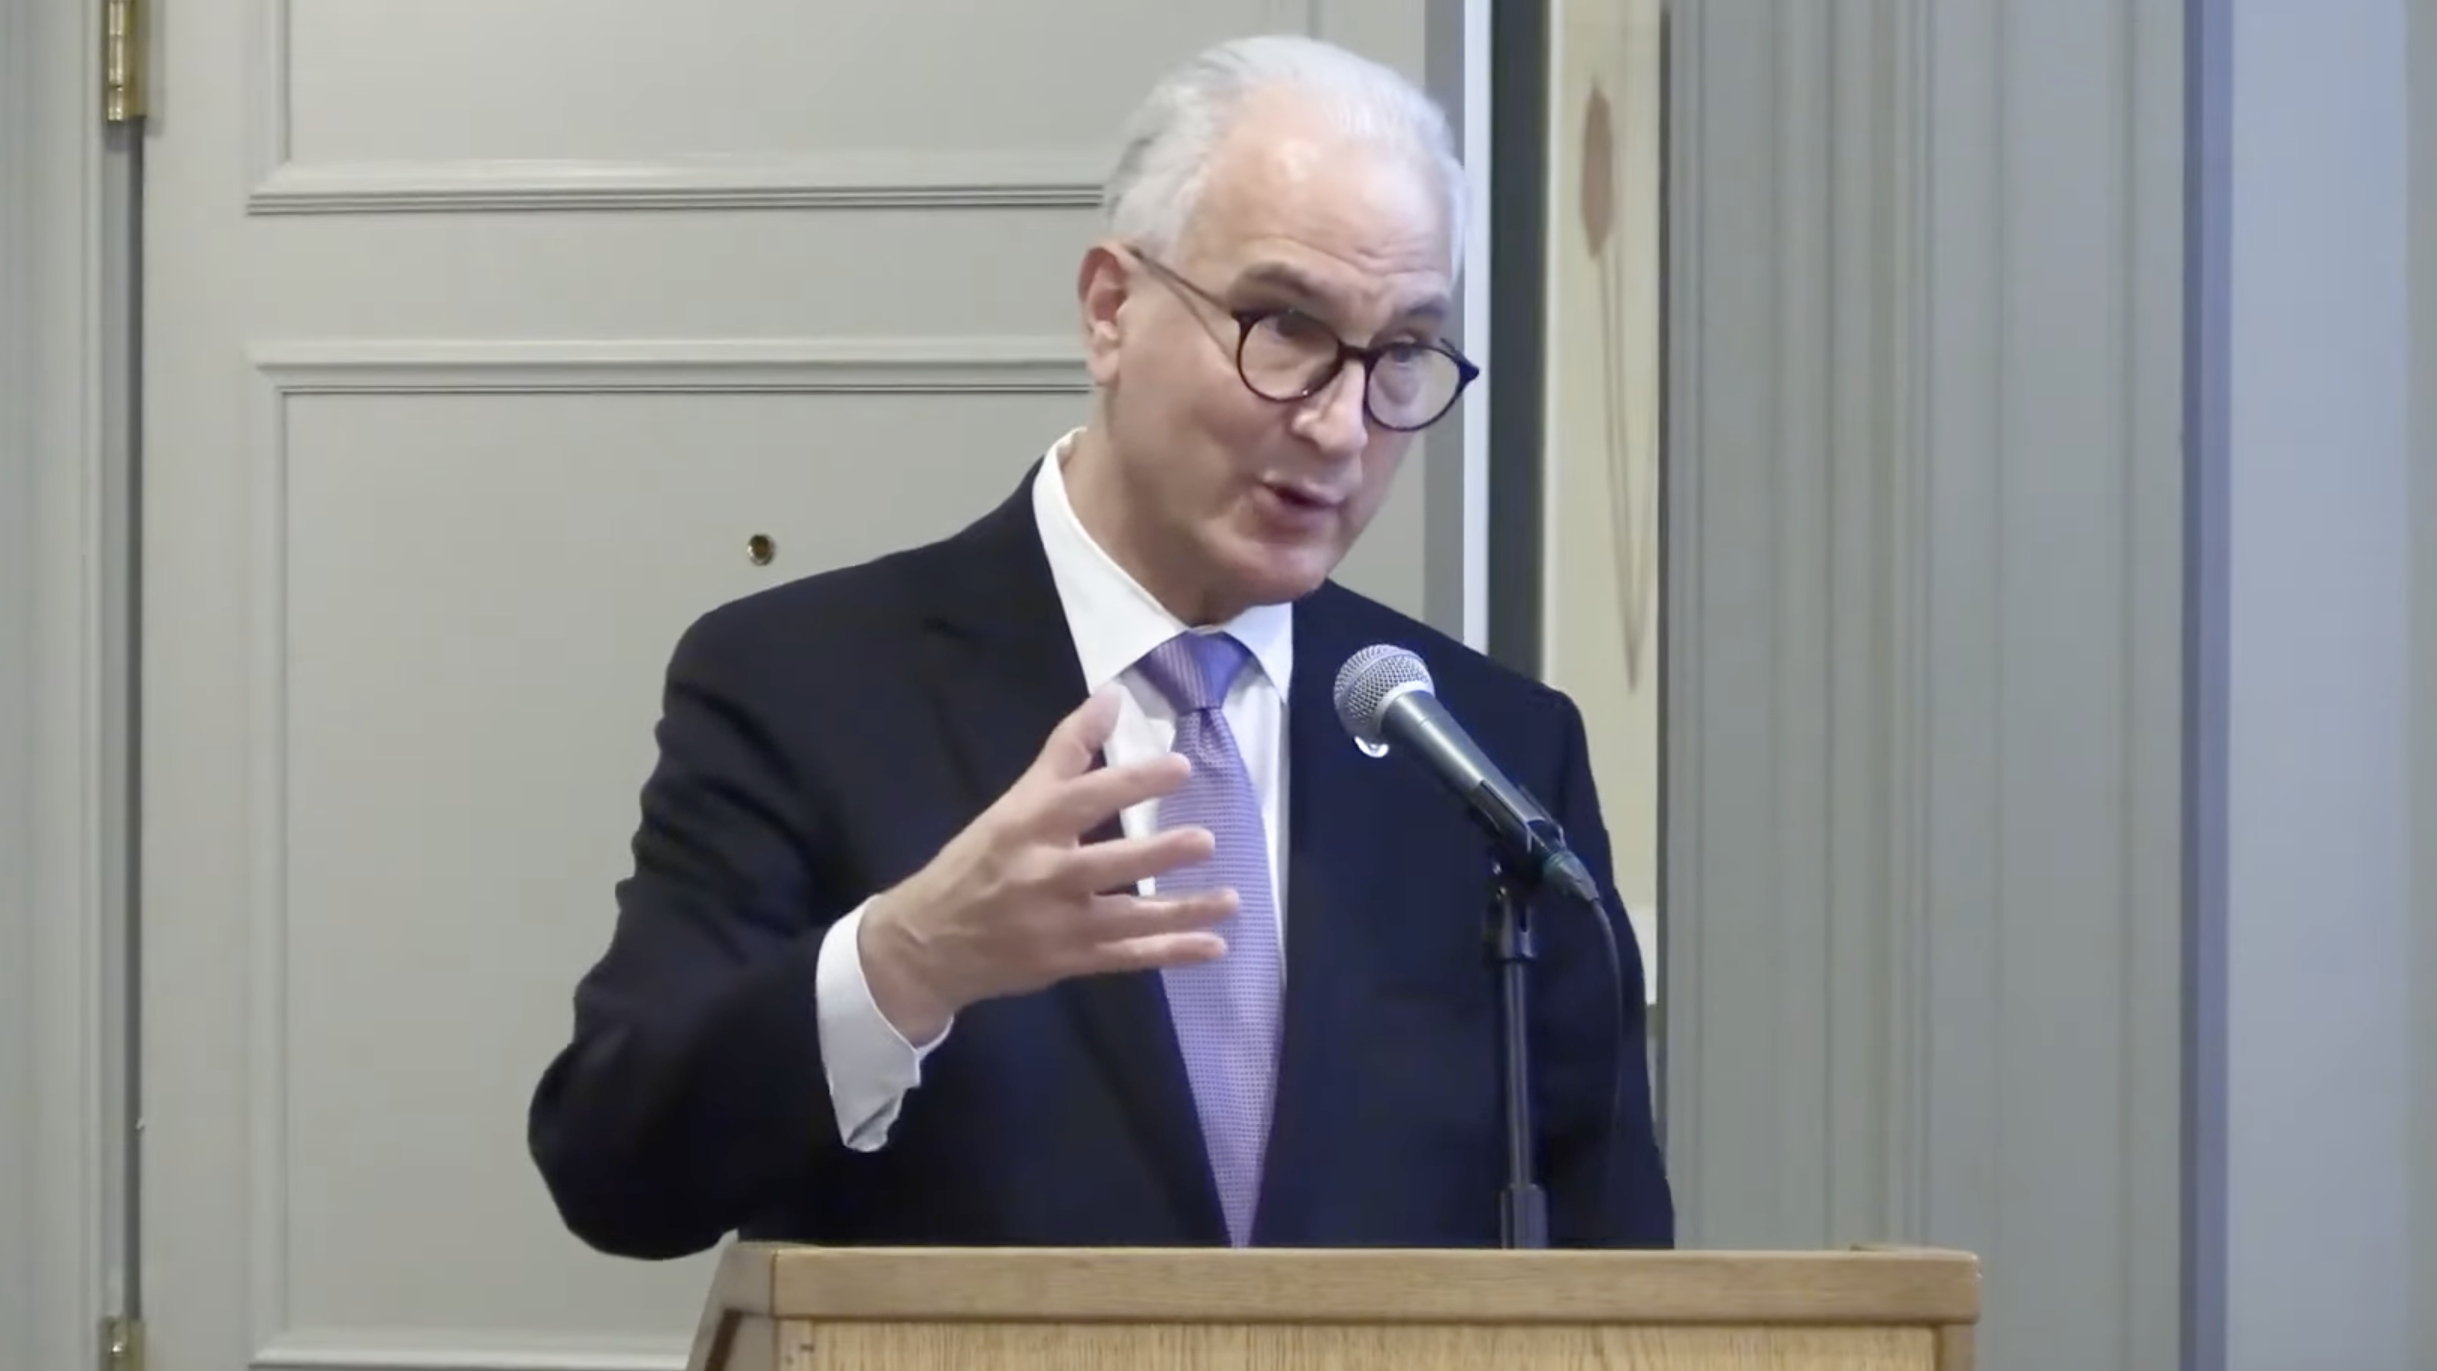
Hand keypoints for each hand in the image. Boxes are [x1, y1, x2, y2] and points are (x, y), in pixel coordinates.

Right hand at [858, 686, 1236, 1041]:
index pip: (1084, 797)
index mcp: (1029, 825)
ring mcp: (1058, 923)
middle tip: (1206, 840)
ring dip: (1181, 912)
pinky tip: (1215, 947)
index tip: (1180, 767)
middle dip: (1157, 853)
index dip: (1132, 781)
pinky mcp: (1069, 961)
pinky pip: (1128, 958)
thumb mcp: (1013, 802)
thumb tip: (1113, 694)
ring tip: (1231, 900)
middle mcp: (1044, 874)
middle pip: (1106, 863)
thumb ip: (1067, 750)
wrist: (928, 943)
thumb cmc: (980, 862)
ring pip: (1127, 918)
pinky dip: (1171, 953)